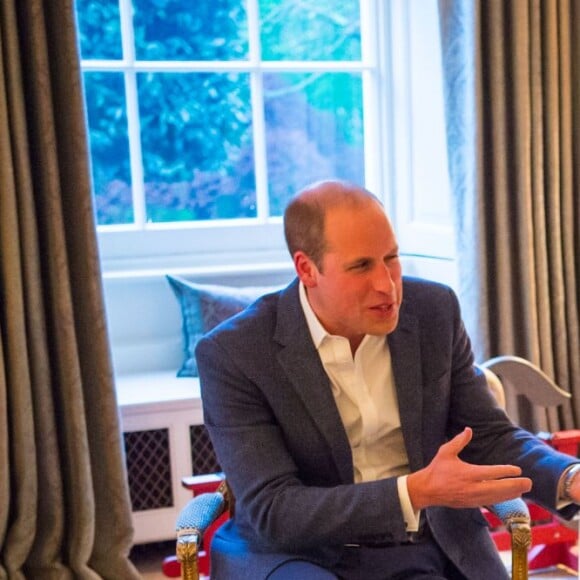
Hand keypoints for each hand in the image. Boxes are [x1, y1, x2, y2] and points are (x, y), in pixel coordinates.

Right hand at [407, 427, 531, 510]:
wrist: (427, 490)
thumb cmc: (437, 469)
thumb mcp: (446, 452)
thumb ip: (459, 441)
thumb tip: (469, 430)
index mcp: (467, 473)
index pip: (491, 473)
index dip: (506, 471)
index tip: (518, 470)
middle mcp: (472, 487)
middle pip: (498, 488)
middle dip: (515, 485)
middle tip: (529, 482)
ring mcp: (473, 497)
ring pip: (497, 497)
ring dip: (512, 493)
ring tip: (524, 489)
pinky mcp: (472, 504)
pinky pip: (491, 502)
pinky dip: (503, 499)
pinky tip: (511, 496)